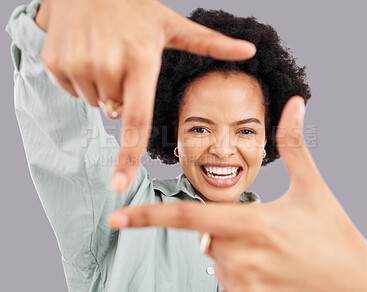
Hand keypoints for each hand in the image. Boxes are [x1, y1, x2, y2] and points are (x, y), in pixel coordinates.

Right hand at [35, 0, 255, 192]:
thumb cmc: (136, 8)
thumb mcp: (173, 25)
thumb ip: (212, 43)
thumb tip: (250, 51)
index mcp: (141, 62)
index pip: (137, 120)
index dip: (128, 156)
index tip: (118, 184)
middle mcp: (107, 66)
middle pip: (116, 111)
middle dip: (123, 94)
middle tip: (124, 60)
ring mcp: (77, 63)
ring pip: (95, 102)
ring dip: (102, 86)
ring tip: (105, 53)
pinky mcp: (55, 62)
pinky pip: (73, 91)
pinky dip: (80, 79)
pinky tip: (87, 51)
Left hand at [109, 96, 366, 291]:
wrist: (357, 285)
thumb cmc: (335, 236)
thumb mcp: (313, 188)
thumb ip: (294, 145)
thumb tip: (295, 106)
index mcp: (249, 223)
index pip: (185, 216)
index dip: (146, 216)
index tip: (116, 217)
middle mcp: (240, 257)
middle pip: (205, 238)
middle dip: (220, 230)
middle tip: (259, 231)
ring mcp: (244, 285)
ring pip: (217, 261)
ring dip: (234, 252)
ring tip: (273, 252)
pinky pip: (230, 283)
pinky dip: (241, 272)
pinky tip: (272, 269)